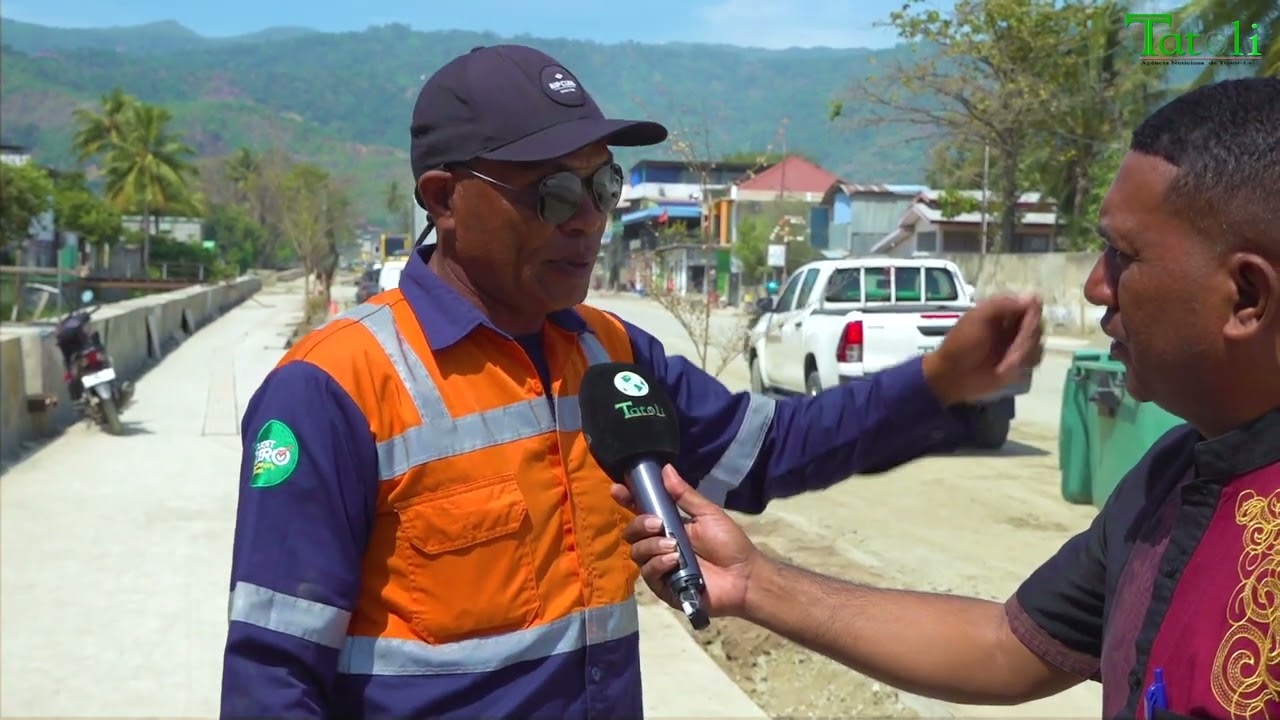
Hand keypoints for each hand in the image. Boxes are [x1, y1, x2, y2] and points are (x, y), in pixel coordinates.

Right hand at [610, 465, 762, 617]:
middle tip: (658, 524)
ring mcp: (660, 566)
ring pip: (637, 552)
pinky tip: (673, 561)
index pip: (641, 510)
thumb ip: (684, 495)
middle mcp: (659, 544)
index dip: (627, 499)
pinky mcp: (663, 587)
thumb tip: (665, 468)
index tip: (617, 489)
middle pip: (632, 532)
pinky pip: (648, 573)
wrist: (744, 576)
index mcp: (669, 524)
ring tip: (673, 547)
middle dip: (640, 524)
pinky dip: (658, 564)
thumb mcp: (707, 514)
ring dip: (651, 546)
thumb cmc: (729, 544)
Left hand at [924, 293, 1044, 405]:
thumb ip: (1003, 305)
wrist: (953, 376)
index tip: (1026, 326)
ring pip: (1038, 342)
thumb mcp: (978, 319)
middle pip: (1038, 325)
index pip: (1031, 305)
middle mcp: (1013, 325)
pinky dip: (1024, 364)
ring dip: (1024, 354)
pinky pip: (1034, 359)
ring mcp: (1017, 344)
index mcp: (1002, 311)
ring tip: (1005, 363)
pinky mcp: (1019, 362)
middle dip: (1027, 339)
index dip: (1033, 316)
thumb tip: (1033, 296)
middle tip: (1012, 352)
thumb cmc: (961, 344)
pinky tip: (1006, 369)